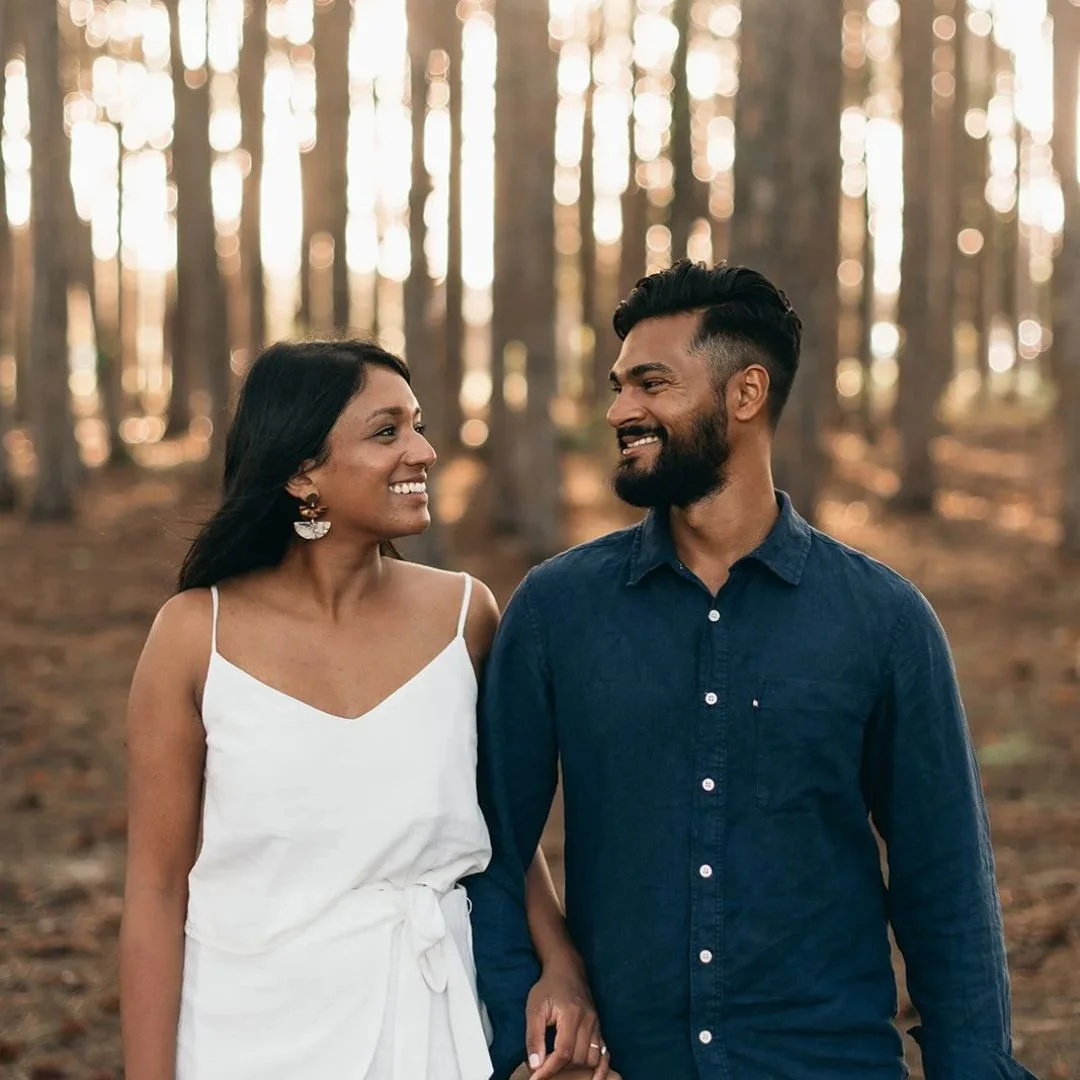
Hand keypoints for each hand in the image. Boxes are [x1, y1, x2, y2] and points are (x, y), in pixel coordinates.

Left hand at [524, 956, 609, 1078]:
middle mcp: (588, 1021)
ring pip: (591, 1059)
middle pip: (578, 1058)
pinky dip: (600, 1068)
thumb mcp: (535, 1008)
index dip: (549, 1069)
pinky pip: (605, 1052)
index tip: (536, 1078)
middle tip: (543, 1071)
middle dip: (560, 1069)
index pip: (563, 1053)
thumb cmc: (548, 987)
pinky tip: (594, 1079)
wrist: (567, 969)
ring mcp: (596, 1025)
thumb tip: (535, 1064)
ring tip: (560, 1068)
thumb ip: (534, 1036)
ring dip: (576, 1068)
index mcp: (571, 1015)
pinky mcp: (599, 1027)